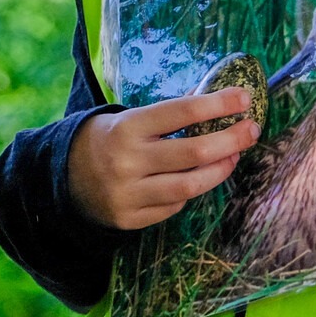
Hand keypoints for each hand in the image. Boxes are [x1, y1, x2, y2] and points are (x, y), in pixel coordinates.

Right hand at [66, 90, 260, 229]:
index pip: (182, 111)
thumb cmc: (107, 139)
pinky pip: (175, 205)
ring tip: (234, 155)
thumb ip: (168, 115)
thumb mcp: (128, 118)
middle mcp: (128, 161)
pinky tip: (199, 177)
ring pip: (192, 184)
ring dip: (221, 168)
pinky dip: (192, 190)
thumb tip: (217, 103)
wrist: (65, 177)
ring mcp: (129, 193)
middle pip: (195, 151)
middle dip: (231, 139)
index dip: (218, 104)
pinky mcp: (131, 219)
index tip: (244, 97)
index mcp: (127, 127)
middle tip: (251, 129)